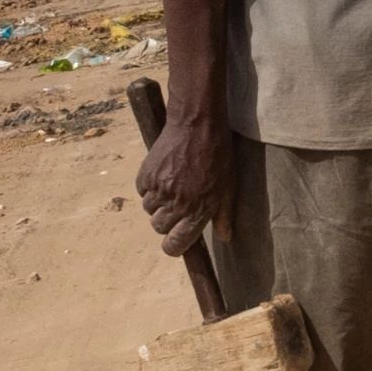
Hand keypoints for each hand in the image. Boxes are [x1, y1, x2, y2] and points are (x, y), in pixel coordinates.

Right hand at [135, 100, 229, 256]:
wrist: (197, 123)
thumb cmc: (218, 155)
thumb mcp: (229, 187)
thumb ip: (224, 215)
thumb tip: (224, 237)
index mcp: (198, 210)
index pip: (176, 244)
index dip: (173, 247)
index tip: (174, 242)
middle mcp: (177, 203)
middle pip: (159, 228)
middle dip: (166, 222)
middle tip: (177, 207)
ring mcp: (159, 189)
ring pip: (149, 210)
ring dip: (157, 204)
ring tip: (172, 186)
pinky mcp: (146, 174)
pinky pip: (142, 192)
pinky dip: (149, 188)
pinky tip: (163, 175)